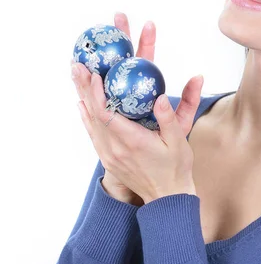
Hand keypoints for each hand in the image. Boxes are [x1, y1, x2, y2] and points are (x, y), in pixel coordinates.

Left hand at [71, 12, 203, 202]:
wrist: (167, 197)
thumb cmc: (176, 169)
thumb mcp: (179, 141)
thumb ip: (169, 118)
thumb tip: (161, 97)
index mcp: (132, 142)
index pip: (106, 113)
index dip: (98, 92)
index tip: (96, 74)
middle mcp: (115, 148)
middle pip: (93, 113)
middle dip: (85, 87)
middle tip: (78, 66)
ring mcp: (108, 154)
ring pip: (90, 121)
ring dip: (83, 97)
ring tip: (77, 77)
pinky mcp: (108, 158)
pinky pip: (92, 133)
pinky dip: (86, 116)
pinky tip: (82, 103)